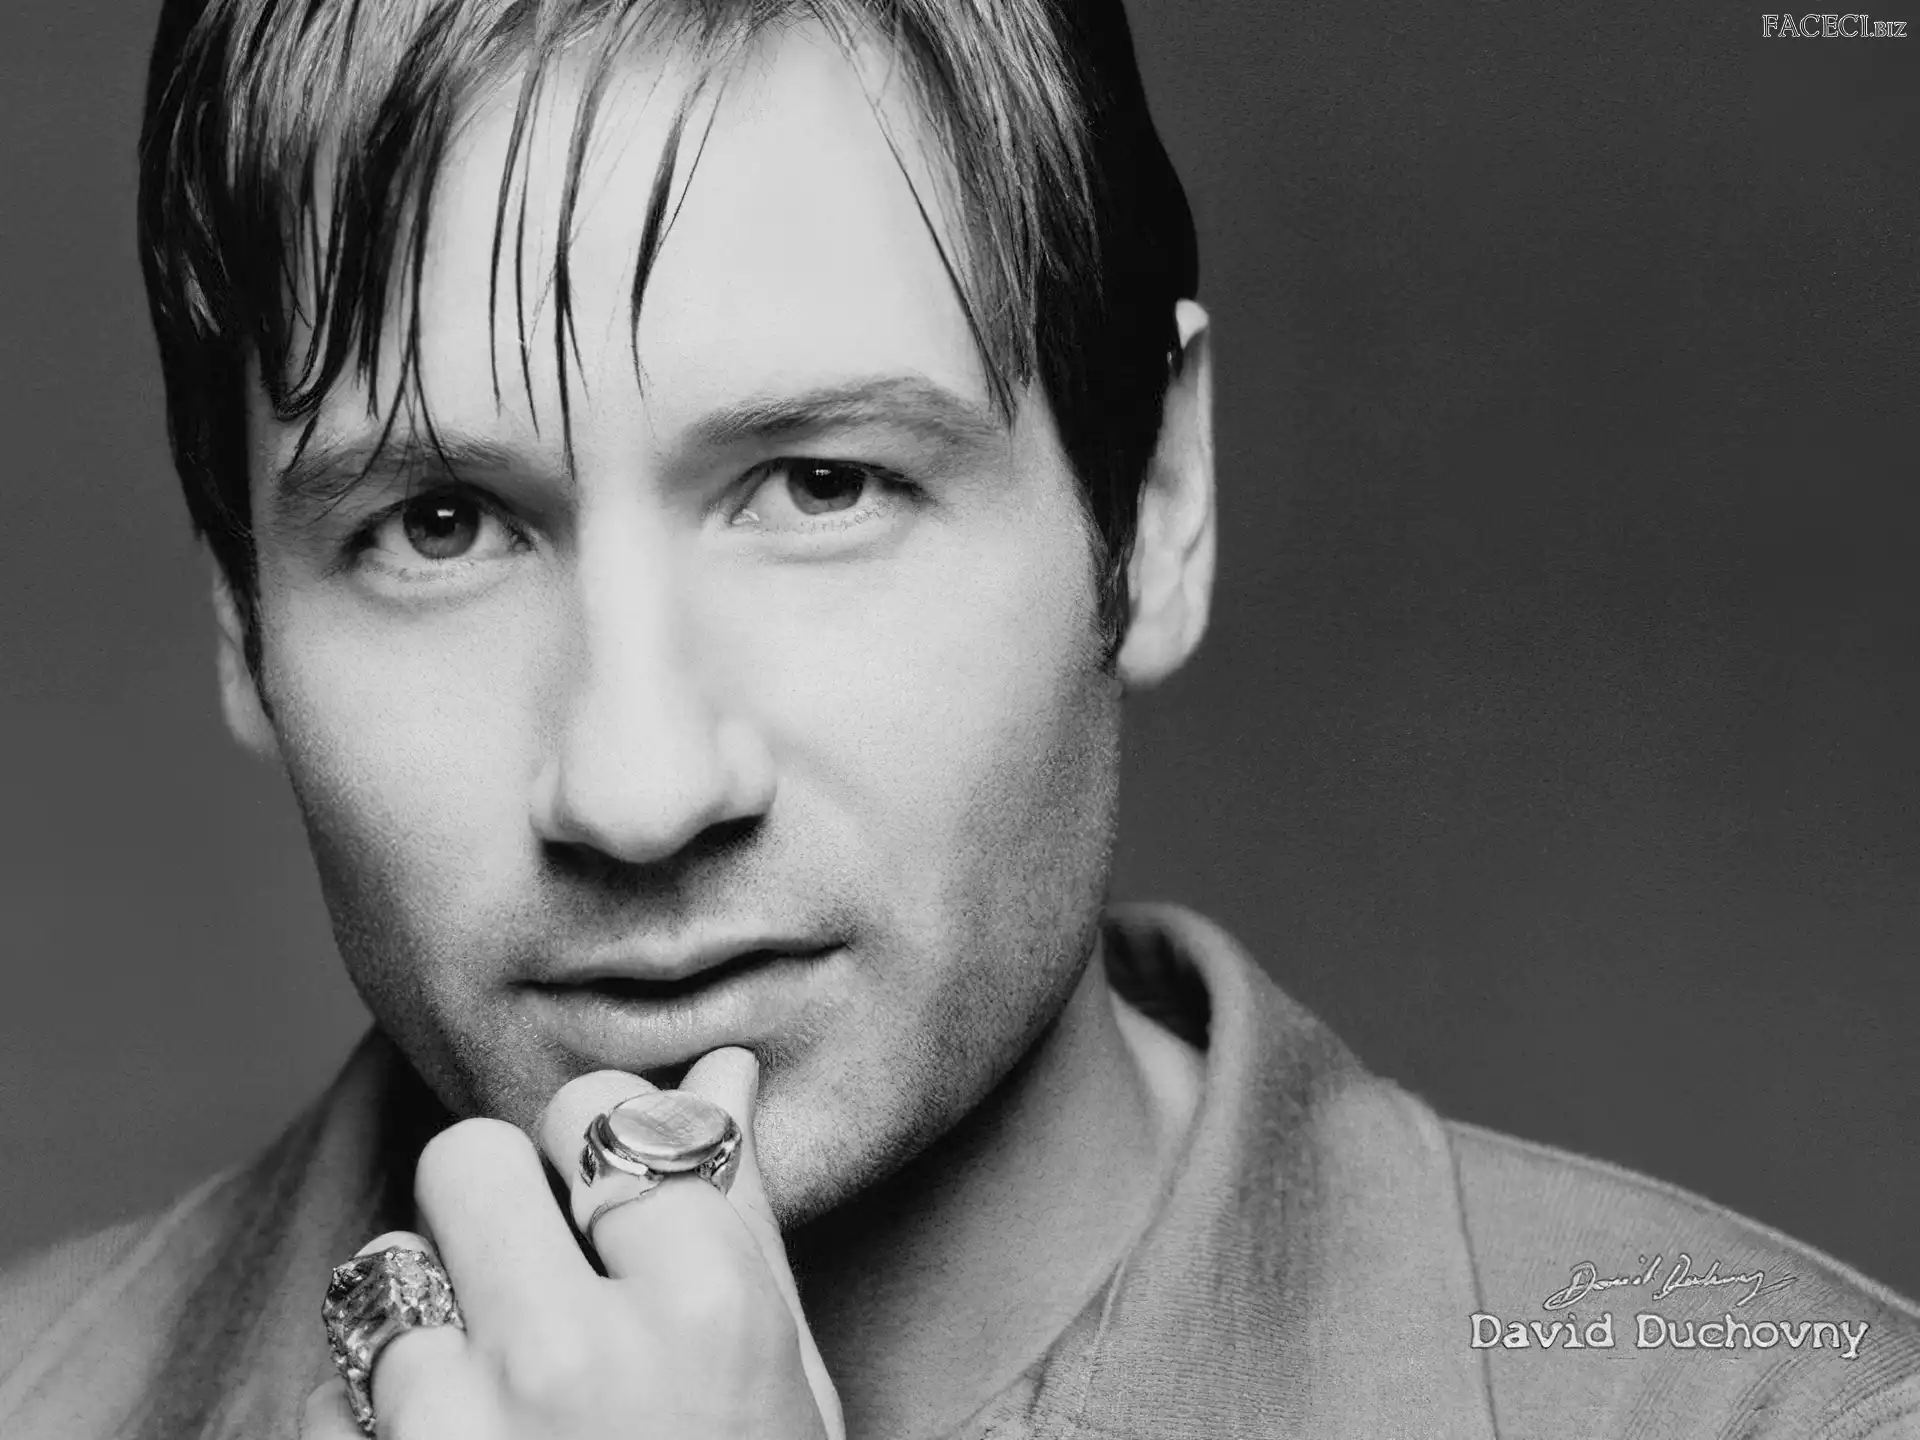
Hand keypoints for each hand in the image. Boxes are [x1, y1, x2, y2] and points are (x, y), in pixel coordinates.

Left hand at [302, 1047, 844, 1438]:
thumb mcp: (786, 1379)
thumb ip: (740, 1221)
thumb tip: (722, 1075)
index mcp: (704, 1305)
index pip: (595, 1114)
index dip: (594, 1152)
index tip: (605, 1204)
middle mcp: (571, 1353)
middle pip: (465, 1158)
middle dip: (494, 1203)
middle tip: (538, 1279)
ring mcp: (454, 1437)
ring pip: (384, 1273)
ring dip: (434, 1320)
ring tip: (502, 1405)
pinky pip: (333, 1392)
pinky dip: (381, 1417)